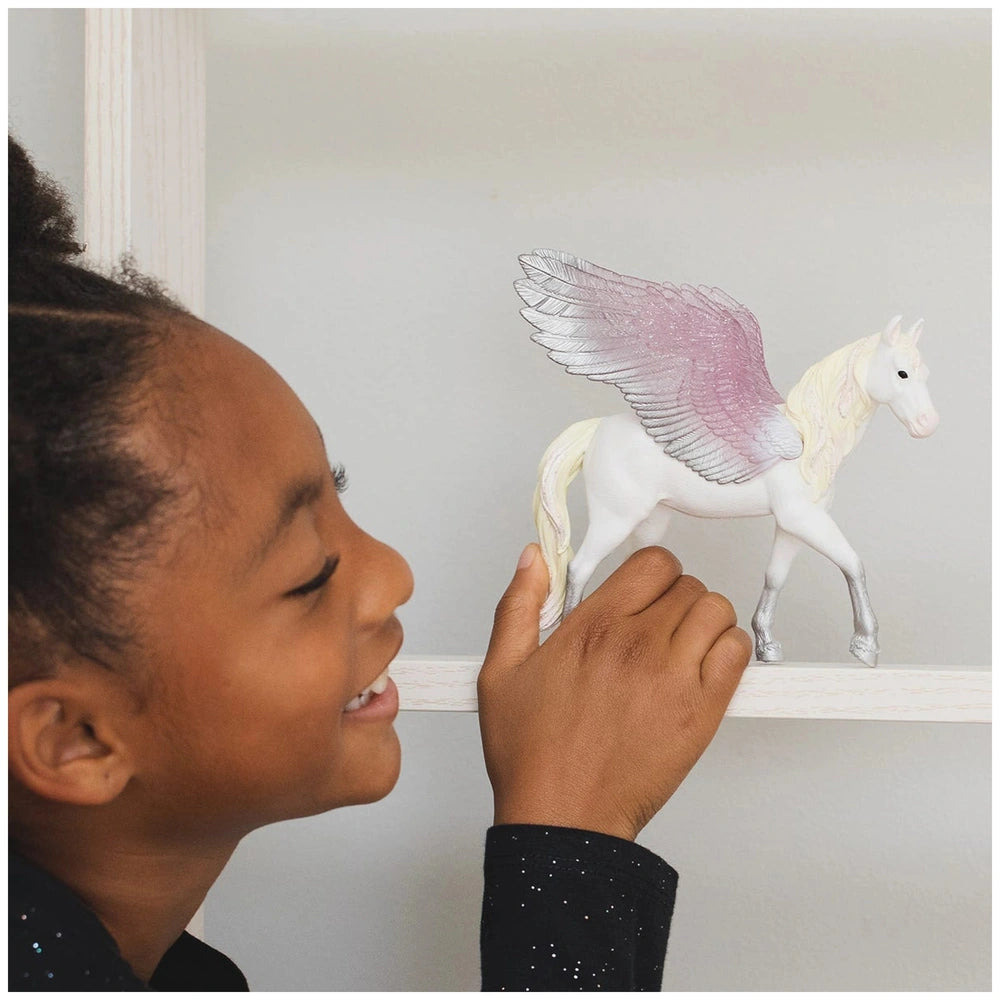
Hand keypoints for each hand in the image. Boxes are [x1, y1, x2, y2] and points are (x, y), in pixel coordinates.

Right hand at [477, 544, 750, 841]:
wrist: (563, 817)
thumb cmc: (531, 752)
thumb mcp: (501, 671)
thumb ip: (519, 604)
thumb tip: (533, 557)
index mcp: (594, 627)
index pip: (652, 564)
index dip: (649, 573)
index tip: (640, 592)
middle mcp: (639, 645)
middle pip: (687, 585)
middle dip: (673, 598)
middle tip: (655, 626)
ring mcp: (675, 678)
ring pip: (717, 611)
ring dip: (703, 619)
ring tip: (681, 645)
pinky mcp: (701, 712)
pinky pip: (737, 652)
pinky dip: (727, 649)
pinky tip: (702, 667)